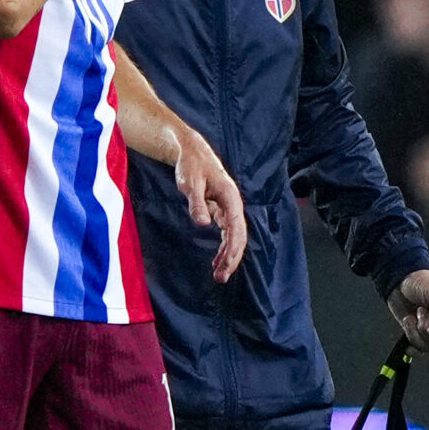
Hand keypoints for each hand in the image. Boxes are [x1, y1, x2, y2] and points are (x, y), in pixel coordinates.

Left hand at [174, 125, 246, 281]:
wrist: (192, 152)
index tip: (226, 264)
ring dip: (228, 256)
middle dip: (232, 258)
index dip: (233, 248)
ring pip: (233, 237)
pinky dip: (223, 248)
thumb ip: (196, 203)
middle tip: (221, 277)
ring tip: (219, 275)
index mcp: (230, 197)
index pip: (236, 228)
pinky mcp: (221, 210)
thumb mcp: (190, 184)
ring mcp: (228, 208)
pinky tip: (217, 262)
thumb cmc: (191, 165)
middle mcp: (233, 204)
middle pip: (238, 237)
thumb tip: (203, 224)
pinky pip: (226, 234)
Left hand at [388, 268, 428, 350]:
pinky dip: (410, 339)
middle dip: (426, 327)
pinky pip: (417, 348)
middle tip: (420, 311)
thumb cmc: (420, 281)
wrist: (398, 281)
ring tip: (413, 314)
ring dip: (415, 330)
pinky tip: (408, 328)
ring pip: (427, 345)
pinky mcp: (417, 334)